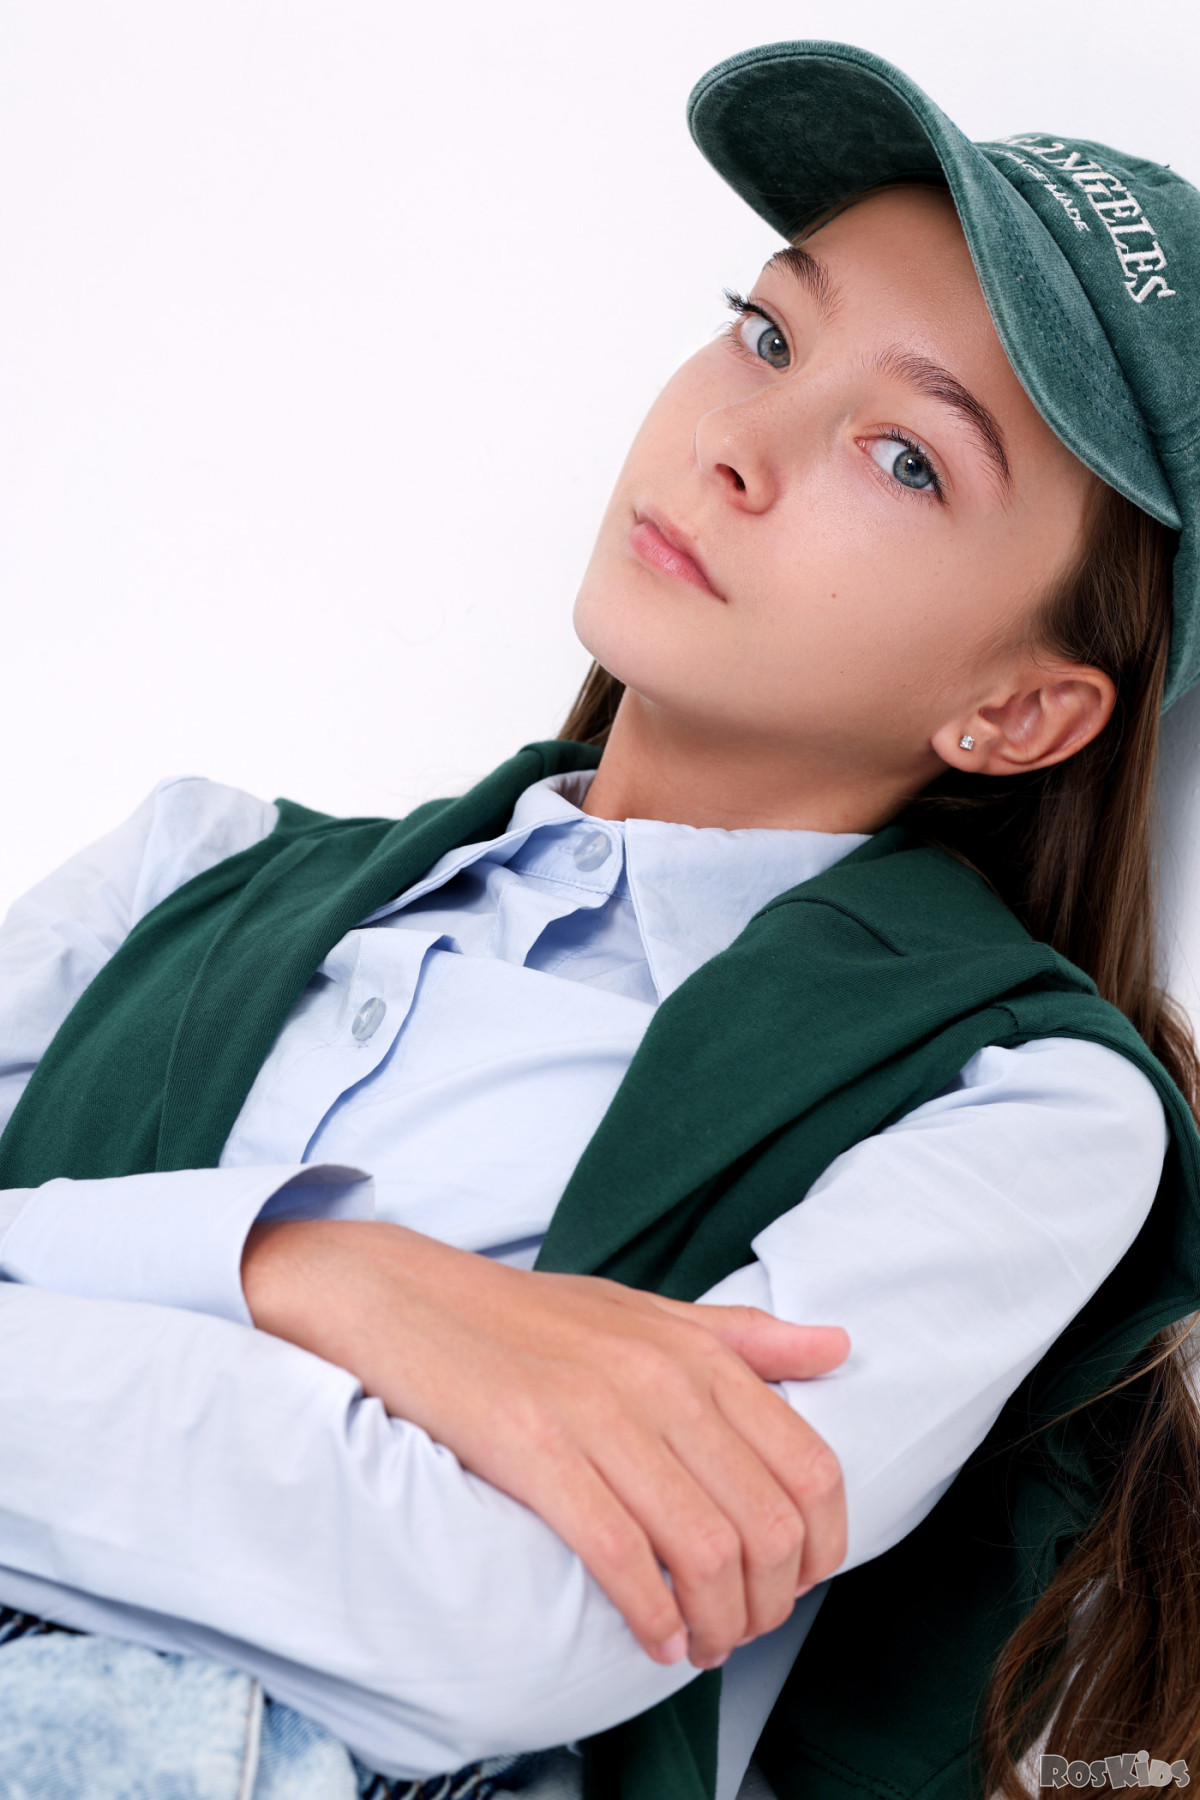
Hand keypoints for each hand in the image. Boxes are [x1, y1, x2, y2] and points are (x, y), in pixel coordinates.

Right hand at [242, 1219, 848, 1670]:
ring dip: (718, 1623)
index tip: (795, 1581)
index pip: (810, 1465)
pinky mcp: (534, 1451)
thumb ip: (743, 1336)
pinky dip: (651, 1616)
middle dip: (771, 1601)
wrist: (403, 1297)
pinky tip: (652, 1637)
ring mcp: (599, 1414)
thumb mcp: (643, 1310)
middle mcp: (662, 1379)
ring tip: (700, 1642)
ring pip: (706, 1549)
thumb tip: (838, 1347)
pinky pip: (621, 1555)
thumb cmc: (526, 1315)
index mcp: (696, 1350)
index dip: (821, 1546)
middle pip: (768, 1523)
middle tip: (744, 1626)